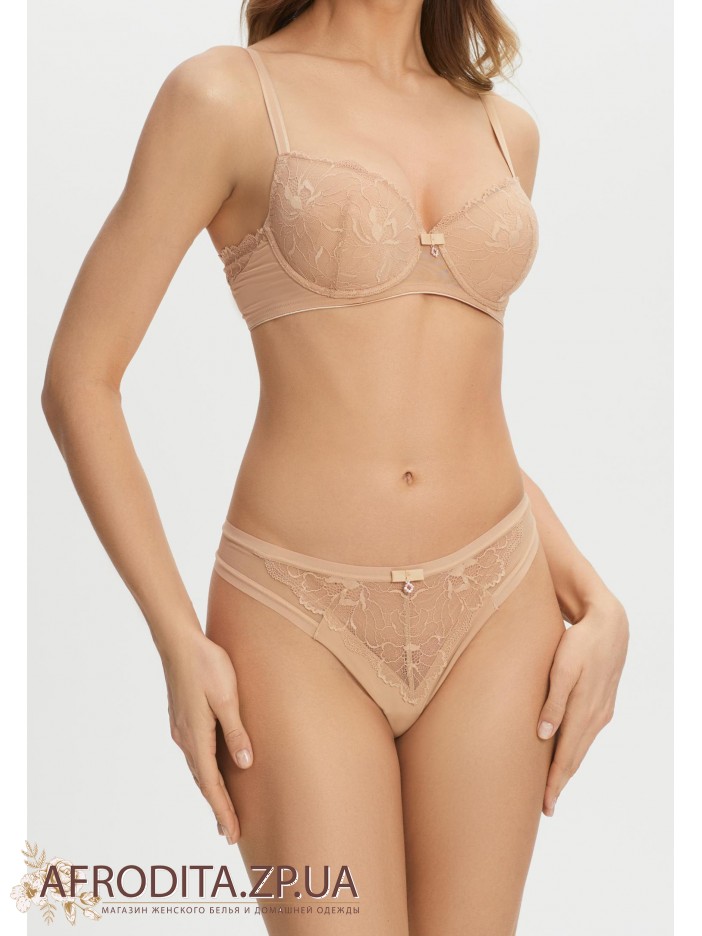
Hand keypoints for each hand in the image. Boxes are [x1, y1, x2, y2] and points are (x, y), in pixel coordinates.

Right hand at [160, 629, 253, 842]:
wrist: (178, 641)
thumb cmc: (206, 664)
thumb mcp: (226, 697)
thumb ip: (235, 732)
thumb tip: (245, 766)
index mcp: (196, 736)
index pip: (211, 784)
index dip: (223, 810)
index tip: (233, 834)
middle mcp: (185, 738)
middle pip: (202, 782)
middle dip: (217, 808)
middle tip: (230, 833)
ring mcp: (181, 728)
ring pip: (197, 768)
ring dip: (210, 791)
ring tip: (222, 810)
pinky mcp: (182, 718)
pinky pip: (195, 754)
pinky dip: (204, 771)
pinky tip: (211, 772)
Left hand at [536, 593, 628, 816]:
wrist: (609, 624)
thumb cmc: (580, 642)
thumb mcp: (562, 667)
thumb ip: (553, 701)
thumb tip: (543, 734)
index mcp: (584, 711)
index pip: (566, 755)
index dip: (554, 781)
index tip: (545, 804)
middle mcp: (596, 716)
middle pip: (575, 758)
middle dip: (559, 782)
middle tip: (546, 807)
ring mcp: (601, 711)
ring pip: (581, 747)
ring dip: (567, 768)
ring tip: (553, 786)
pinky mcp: (602, 703)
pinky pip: (586, 735)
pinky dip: (575, 750)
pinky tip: (566, 754)